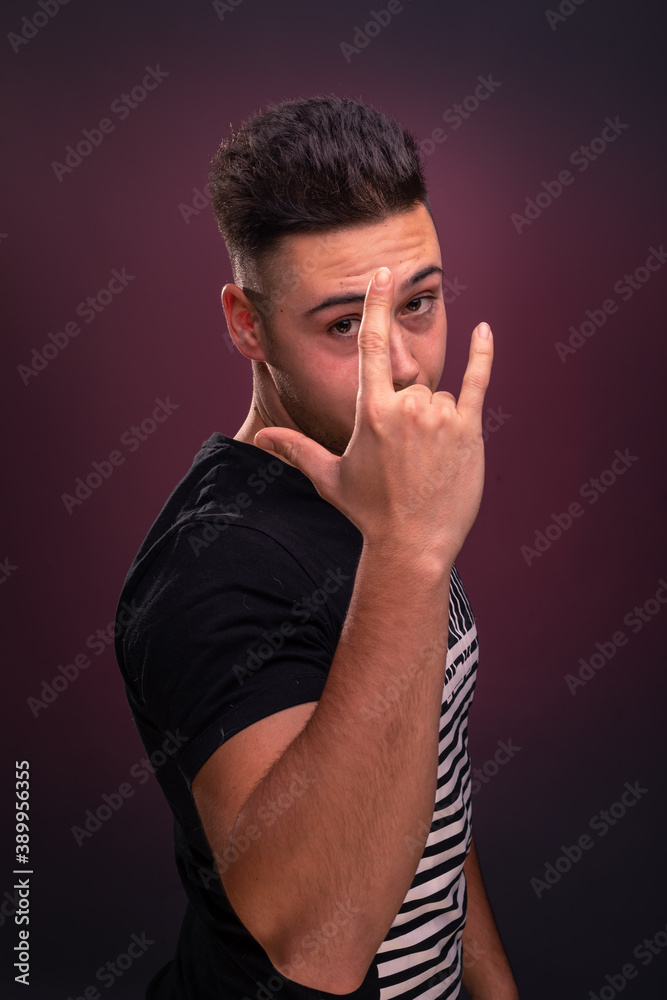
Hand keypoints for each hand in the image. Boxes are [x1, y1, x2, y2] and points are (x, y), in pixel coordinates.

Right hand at [254, 266, 493, 565]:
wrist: (413, 545)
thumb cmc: (369, 512)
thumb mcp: (330, 477)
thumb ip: (297, 449)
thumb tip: (262, 438)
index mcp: (370, 412)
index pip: (370, 346)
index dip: (376, 306)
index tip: (381, 274)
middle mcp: (406, 407)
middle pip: (409, 384)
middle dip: (406, 412)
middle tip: (404, 456)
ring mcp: (440, 417)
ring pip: (437, 397)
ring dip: (432, 420)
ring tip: (426, 462)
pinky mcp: (469, 430)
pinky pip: (477, 382)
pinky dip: (483, 356)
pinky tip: (486, 329)